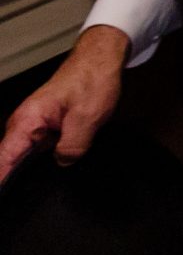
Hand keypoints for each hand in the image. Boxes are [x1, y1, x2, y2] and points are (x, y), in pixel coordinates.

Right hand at [0, 26, 128, 182]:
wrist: (100, 60)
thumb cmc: (91, 80)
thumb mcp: (87, 117)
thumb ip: (72, 146)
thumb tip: (62, 163)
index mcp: (25, 122)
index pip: (3, 160)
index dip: (1, 180)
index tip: (3, 194)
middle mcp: (23, 125)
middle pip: (10, 162)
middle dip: (17, 180)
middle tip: (28, 193)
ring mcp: (33, 127)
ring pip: (27, 157)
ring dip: (35, 169)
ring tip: (48, 170)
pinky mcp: (45, 129)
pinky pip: (40, 150)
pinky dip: (47, 158)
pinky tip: (60, 162)